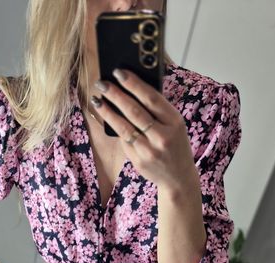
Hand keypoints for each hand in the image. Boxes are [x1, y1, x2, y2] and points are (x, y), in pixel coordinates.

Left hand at [91, 68, 196, 190]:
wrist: (178, 177)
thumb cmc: (174, 144)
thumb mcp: (175, 125)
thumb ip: (158, 110)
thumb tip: (131, 89)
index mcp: (175, 122)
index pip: (151, 98)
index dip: (134, 84)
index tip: (119, 72)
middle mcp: (162, 136)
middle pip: (134, 111)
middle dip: (116, 95)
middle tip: (102, 83)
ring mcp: (149, 151)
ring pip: (124, 127)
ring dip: (108, 112)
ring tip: (97, 100)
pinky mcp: (138, 161)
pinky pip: (124, 140)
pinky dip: (114, 127)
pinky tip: (107, 117)